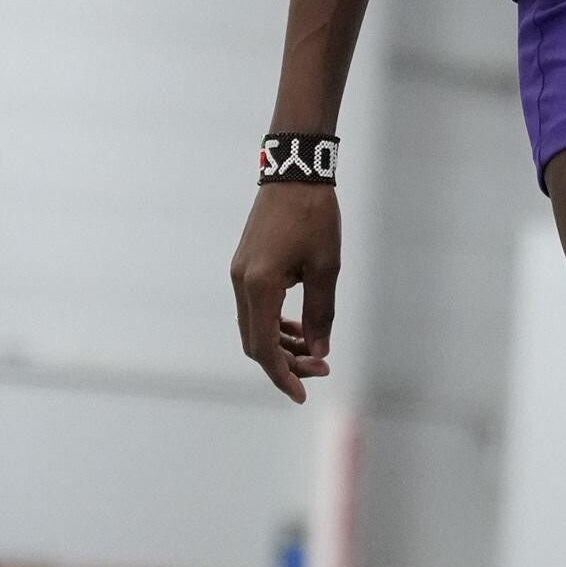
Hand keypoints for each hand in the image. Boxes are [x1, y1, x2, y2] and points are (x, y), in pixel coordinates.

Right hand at [231, 181, 338, 403]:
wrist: (294, 172)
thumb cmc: (314, 216)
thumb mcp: (326, 268)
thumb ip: (321, 313)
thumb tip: (320, 352)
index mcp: (260, 286)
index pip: (264, 348)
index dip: (283, 376)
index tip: (302, 394)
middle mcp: (241, 284)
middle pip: (255, 342)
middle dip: (286, 363)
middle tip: (321, 369)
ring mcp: (239, 274)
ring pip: (254, 326)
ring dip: (282, 344)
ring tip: (315, 351)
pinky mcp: (245, 266)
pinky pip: (255, 308)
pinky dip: (275, 324)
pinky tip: (299, 327)